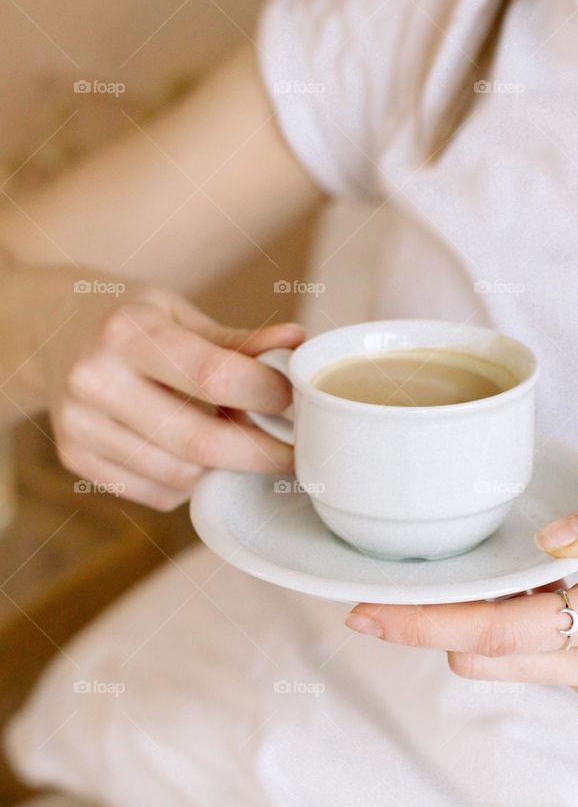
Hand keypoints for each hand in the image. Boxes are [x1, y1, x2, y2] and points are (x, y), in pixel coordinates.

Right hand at [40, 274, 302, 509]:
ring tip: (234, 439)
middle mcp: (95, 379)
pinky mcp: (75, 459)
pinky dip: (189, 482)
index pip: (214, 376)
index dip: (265, 395)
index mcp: (127, 331)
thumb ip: (237, 341)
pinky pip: (157, 494)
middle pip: (200, 441)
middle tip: (291, 451)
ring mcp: (79, 425)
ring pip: (182, 476)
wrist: (51, 334)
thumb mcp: (178, 313)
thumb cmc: (129, 320)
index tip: (292, 401)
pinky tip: (190, 451)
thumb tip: (295, 344)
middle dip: (258, 452)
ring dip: (223, 467)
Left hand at [345, 495, 577, 756]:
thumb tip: (546, 537)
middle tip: (414, 579)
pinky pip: (550, 666)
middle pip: (483, 657)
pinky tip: (572, 597)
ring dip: (489, 627)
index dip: (422, 624)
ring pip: (511, 665)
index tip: (365, 610)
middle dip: (437, 624)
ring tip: (511, 575)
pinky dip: (536, 634)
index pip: (497, 630)